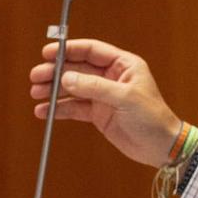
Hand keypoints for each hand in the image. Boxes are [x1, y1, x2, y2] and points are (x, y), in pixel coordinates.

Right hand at [29, 38, 181, 166]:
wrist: (161, 147)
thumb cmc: (153, 118)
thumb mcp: (125, 98)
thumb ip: (95, 87)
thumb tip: (67, 78)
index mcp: (122, 64)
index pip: (90, 51)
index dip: (68, 50)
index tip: (47, 53)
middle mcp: (110, 77)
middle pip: (76, 68)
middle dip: (55, 71)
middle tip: (36, 77)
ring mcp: (103, 96)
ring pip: (72, 88)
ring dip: (53, 90)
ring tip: (36, 93)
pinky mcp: (98, 114)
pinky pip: (74, 107)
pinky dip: (59, 108)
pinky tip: (44, 111)